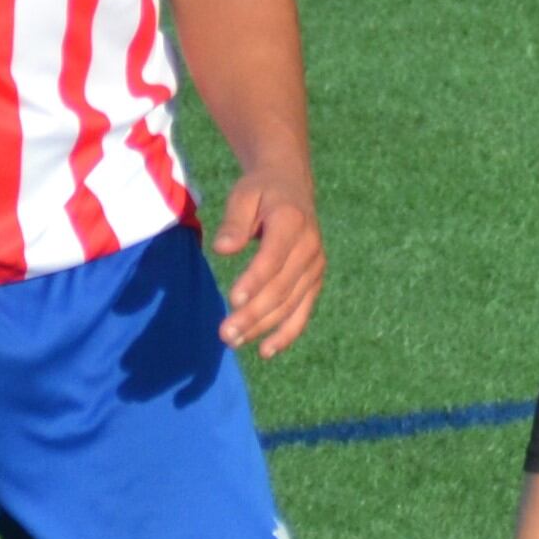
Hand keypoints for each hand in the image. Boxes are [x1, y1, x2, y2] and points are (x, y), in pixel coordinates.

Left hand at [212, 164, 325, 357]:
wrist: (291, 187)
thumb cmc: (260, 192)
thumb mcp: (243, 195)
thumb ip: (234, 221)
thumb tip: (222, 248)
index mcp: (292, 221)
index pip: (273, 257)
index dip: (254, 280)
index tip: (232, 300)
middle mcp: (310, 247)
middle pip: (281, 288)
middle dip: (253, 314)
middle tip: (225, 333)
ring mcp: (316, 267)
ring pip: (290, 304)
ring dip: (263, 328)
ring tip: (233, 342)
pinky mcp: (314, 281)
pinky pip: (303, 312)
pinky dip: (286, 334)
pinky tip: (266, 351)